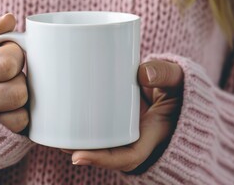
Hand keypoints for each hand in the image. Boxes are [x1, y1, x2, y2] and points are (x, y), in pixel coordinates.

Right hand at [0, 14, 28, 133]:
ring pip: (19, 103)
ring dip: (20, 95)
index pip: (6, 63)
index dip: (15, 56)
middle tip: (11, 75)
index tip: (9, 54)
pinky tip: (10, 110)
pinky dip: (20, 115)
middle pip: (16, 89)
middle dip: (18, 78)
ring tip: (10, 91)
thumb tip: (8, 19)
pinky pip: (19, 121)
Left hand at [63, 60, 183, 171]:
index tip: (78, 157)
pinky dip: (84, 126)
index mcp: (153, 134)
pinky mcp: (118, 118)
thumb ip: (166, 74)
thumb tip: (142, 73)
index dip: (103, 160)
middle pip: (108, 154)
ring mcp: (126, 129)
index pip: (128, 157)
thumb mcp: (178, 80)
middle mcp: (137, 136)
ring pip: (102, 143)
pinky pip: (102, 128)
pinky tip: (65, 116)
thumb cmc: (177, 86)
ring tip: (55, 132)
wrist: (174, 86)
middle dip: (83, 153)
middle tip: (59, 142)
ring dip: (78, 142)